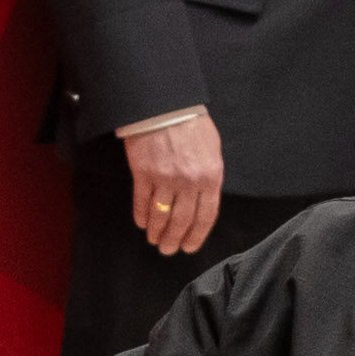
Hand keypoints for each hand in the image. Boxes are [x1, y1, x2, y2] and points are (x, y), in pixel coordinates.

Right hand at [121, 106, 228, 255]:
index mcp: (210, 176)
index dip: (196, 235)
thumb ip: (210, 176)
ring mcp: (165, 179)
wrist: (164, 105)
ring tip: (154, 240)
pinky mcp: (143, 173)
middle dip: (174, 239)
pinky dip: (141, 215)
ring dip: (157, 231)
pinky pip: (142, 202)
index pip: (206, 216)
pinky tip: (142, 223)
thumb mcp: (212, 149)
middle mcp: (189, 182)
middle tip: (168, 250)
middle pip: (182, 221)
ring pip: (161, 215)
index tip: (189, 247)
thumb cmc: (190, 123)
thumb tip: (203, 199)